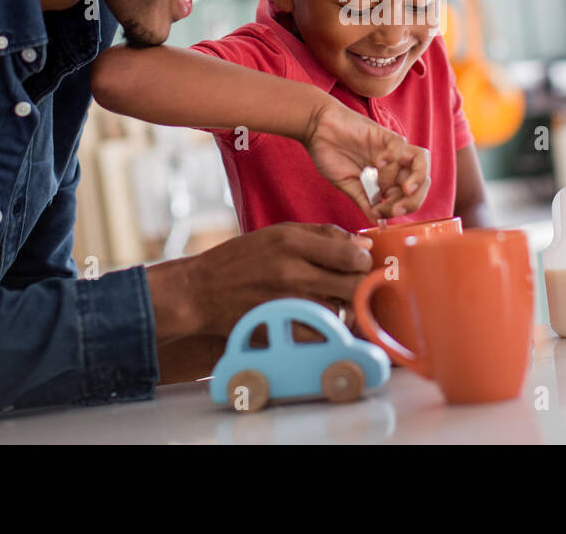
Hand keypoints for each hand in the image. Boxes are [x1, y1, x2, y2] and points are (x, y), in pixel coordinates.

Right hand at [147, 222, 373, 341]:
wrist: (200, 291)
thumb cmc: (242, 259)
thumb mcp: (279, 233)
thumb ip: (323, 235)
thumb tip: (363, 245)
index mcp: (292, 242)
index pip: (352, 256)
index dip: (364, 262)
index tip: (359, 264)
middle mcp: (292, 272)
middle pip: (354, 286)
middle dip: (361, 285)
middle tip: (353, 284)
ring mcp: (286, 303)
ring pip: (341, 311)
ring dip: (343, 308)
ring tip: (330, 300)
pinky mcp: (280, 328)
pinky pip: (321, 334)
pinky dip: (326, 328)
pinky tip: (317, 318)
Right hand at [303, 98, 430, 223]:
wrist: (316, 128)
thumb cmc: (330, 154)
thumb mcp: (347, 185)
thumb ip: (364, 200)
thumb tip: (378, 222)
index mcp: (386, 179)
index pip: (406, 197)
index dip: (397, 209)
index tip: (379, 214)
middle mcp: (393, 165)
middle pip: (420, 181)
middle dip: (412, 200)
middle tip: (395, 209)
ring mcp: (390, 149)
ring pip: (420, 160)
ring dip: (417, 178)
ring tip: (404, 189)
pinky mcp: (382, 134)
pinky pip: (400, 144)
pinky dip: (394, 155)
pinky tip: (378, 163)